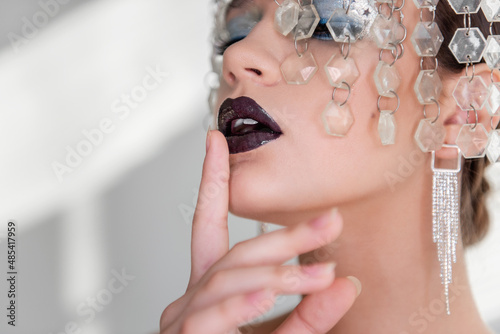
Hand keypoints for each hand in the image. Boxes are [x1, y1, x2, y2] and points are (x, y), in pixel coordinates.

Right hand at [160, 130, 359, 333]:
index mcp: (209, 287)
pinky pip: (212, 315)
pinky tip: (272, 291)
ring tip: (321, 272)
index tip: (214, 141)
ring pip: (228, 279)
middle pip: (236, 253)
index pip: (208, 224)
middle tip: (331, 221)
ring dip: (277, 273)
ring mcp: (181, 319)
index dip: (212, 181)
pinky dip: (244, 302)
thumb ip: (311, 313)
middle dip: (283, 236)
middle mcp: (189, 296)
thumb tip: (347, 280)